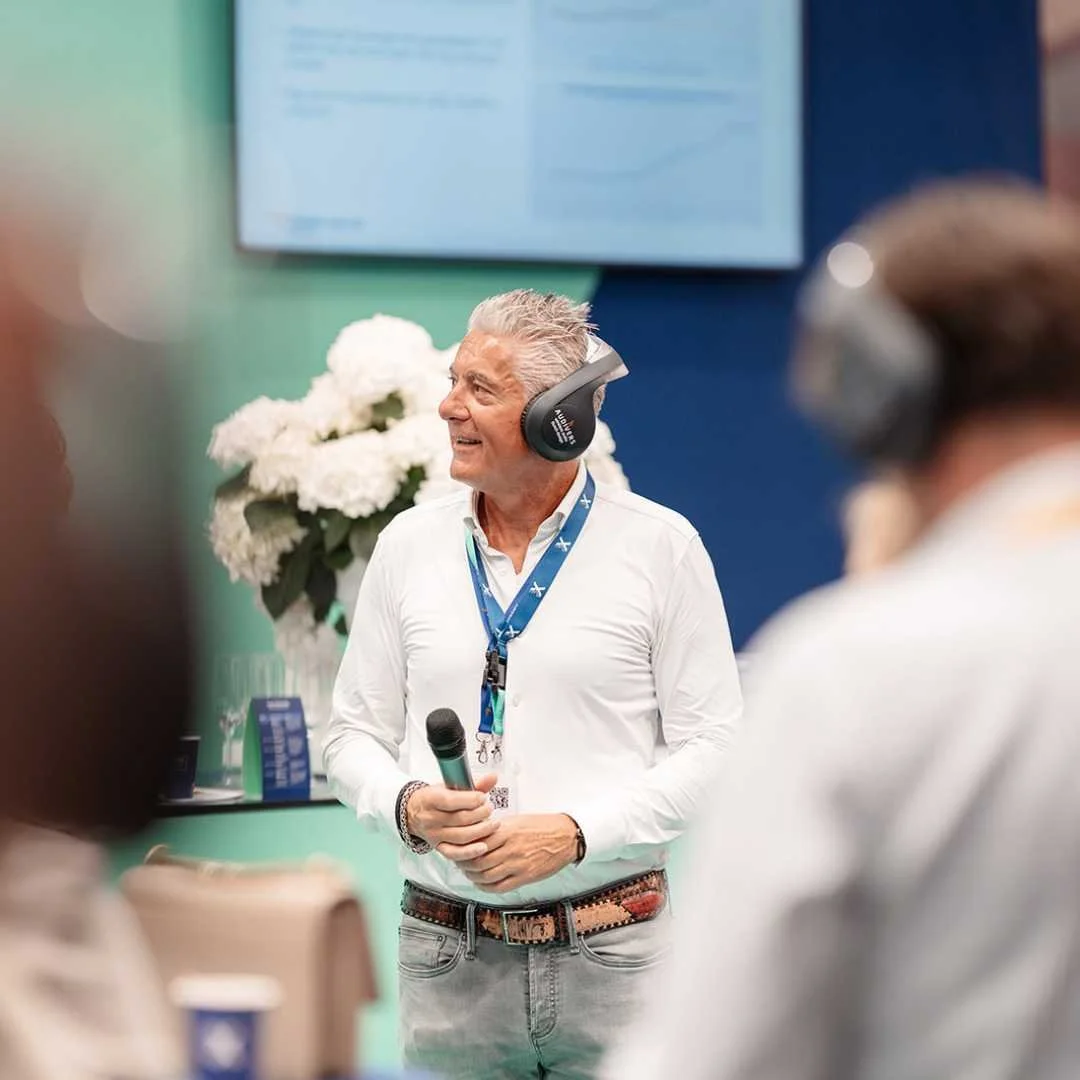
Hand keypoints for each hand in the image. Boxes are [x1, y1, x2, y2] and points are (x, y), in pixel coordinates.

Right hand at [406, 773, 499, 857]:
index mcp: (430, 799)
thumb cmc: (434, 797)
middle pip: (460, 819)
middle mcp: (431, 819)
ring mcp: (434, 835)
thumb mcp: (449, 786)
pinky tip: (483, 846)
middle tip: (490, 808)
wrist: (414, 812)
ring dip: (481, 831)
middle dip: (481, 814)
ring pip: (461, 837)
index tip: (483, 797)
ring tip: (493, 824)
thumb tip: (493, 777)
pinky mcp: (439, 847)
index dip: (471, 799)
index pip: (451, 801)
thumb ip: (473, 783)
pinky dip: (470, 852)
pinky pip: (455, 853)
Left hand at [458, 813, 577, 893]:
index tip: (459, 847)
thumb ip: (497, 829)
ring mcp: (518, 864)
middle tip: (460, 862)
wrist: (565, 837)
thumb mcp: (517, 820)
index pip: (477, 842)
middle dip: (465, 864)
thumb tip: (478, 835)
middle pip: (478, 861)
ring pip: (486, 876)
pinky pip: (500, 887)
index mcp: (507, 831)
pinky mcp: (524, 877)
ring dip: (474, 876)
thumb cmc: (543, 826)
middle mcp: (511, 849)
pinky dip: (487, 887)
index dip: (464, 847)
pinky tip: (483, 883)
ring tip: (470, 872)